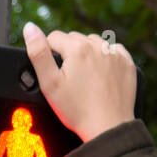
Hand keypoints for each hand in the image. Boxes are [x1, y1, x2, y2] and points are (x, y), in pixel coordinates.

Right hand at [22, 24, 136, 142]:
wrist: (107, 129)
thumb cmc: (78, 111)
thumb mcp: (50, 84)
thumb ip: (38, 53)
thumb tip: (30, 28)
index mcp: (77, 48)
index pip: (54, 37)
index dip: (50, 54)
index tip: (55, 73)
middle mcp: (98, 45)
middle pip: (74, 39)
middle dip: (69, 54)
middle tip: (70, 79)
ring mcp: (114, 54)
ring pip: (94, 43)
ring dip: (87, 54)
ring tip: (85, 78)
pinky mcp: (127, 63)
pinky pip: (113, 51)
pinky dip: (106, 59)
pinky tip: (101, 75)